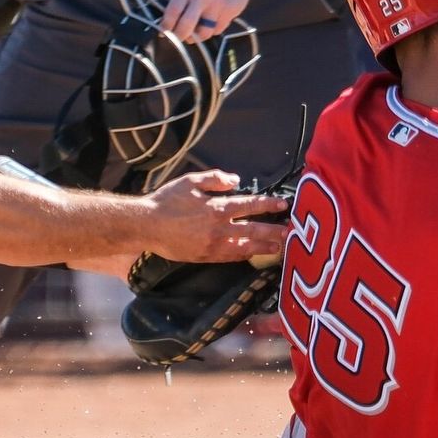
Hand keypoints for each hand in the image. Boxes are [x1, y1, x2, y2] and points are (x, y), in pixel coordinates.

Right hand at [139, 169, 288, 264]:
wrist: (146, 226)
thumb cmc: (166, 201)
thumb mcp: (190, 182)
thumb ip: (215, 179)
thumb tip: (236, 181)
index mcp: (217, 208)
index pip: (251, 205)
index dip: (269, 204)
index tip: (283, 205)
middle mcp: (219, 228)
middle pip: (255, 230)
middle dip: (274, 231)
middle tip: (291, 232)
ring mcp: (213, 245)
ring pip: (246, 247)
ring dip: (264, 247)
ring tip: (279, 248)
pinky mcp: (205, 257)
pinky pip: (231, 257)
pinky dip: (245, 255)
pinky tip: (253, 254)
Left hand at [160, 0, 254, 43]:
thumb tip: (152, 8)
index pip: (171, 13)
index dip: (166, 27)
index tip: (164, 32)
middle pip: (186, 27)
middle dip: (179, 37)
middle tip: (179, 38)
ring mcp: (218, 5)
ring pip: (204, 33)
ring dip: (198, 36)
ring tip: (195, 32)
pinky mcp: (231, 10)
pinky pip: (219, 29)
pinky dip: (213, 30)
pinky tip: (211, 22)